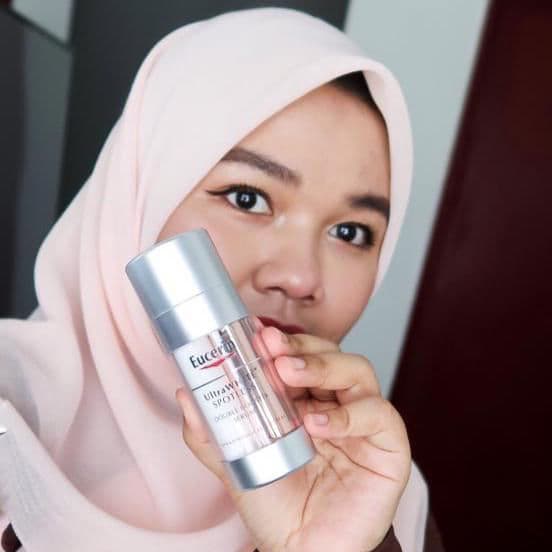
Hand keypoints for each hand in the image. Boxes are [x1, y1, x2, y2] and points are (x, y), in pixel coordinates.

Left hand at [175, 320, 410, 551]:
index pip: (301, 356)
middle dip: (302, 347)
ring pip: (358, 371)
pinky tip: (317, 423)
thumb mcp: (236, 460)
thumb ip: (211, 430)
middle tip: (272, 349)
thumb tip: (185, 394)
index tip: (257, 335)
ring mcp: (363, 422)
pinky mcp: (388, 446)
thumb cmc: (274, 504)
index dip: (282, 343)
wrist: (300, 551)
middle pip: (331, 355)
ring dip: (324, 367)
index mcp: (305, 399)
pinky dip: (349, 415)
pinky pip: (379, 415)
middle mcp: (335, 403)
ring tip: (290, 375)